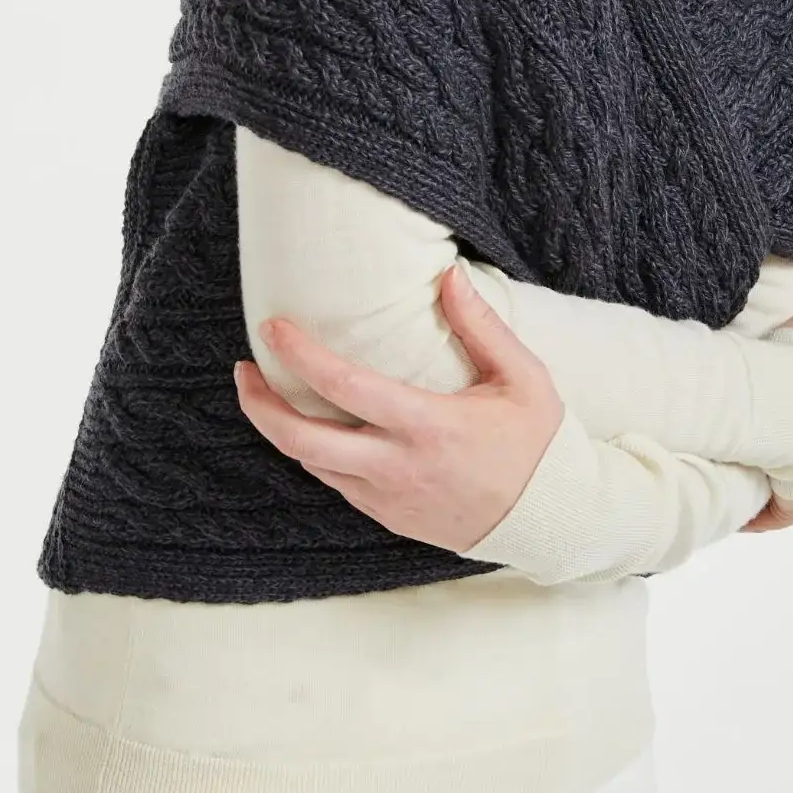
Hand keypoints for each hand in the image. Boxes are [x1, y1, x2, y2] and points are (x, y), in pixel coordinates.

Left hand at [232, 264, 564, 554]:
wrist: (549, 518)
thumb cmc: (536, 441)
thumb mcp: (522, 377)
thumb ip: (482, 325)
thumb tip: (449, 274)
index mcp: (429, 426)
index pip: (344, 389)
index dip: (299, 356)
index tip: (272, 328)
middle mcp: (397, 467)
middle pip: (301, 441)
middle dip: (259, 404)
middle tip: (243, 370)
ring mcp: (387, 498)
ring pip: (309, 465)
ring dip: (280, 427)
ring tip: (266, 391)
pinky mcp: (387, 516)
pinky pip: (334, 483)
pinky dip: (313, 452)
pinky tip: (311, 425)